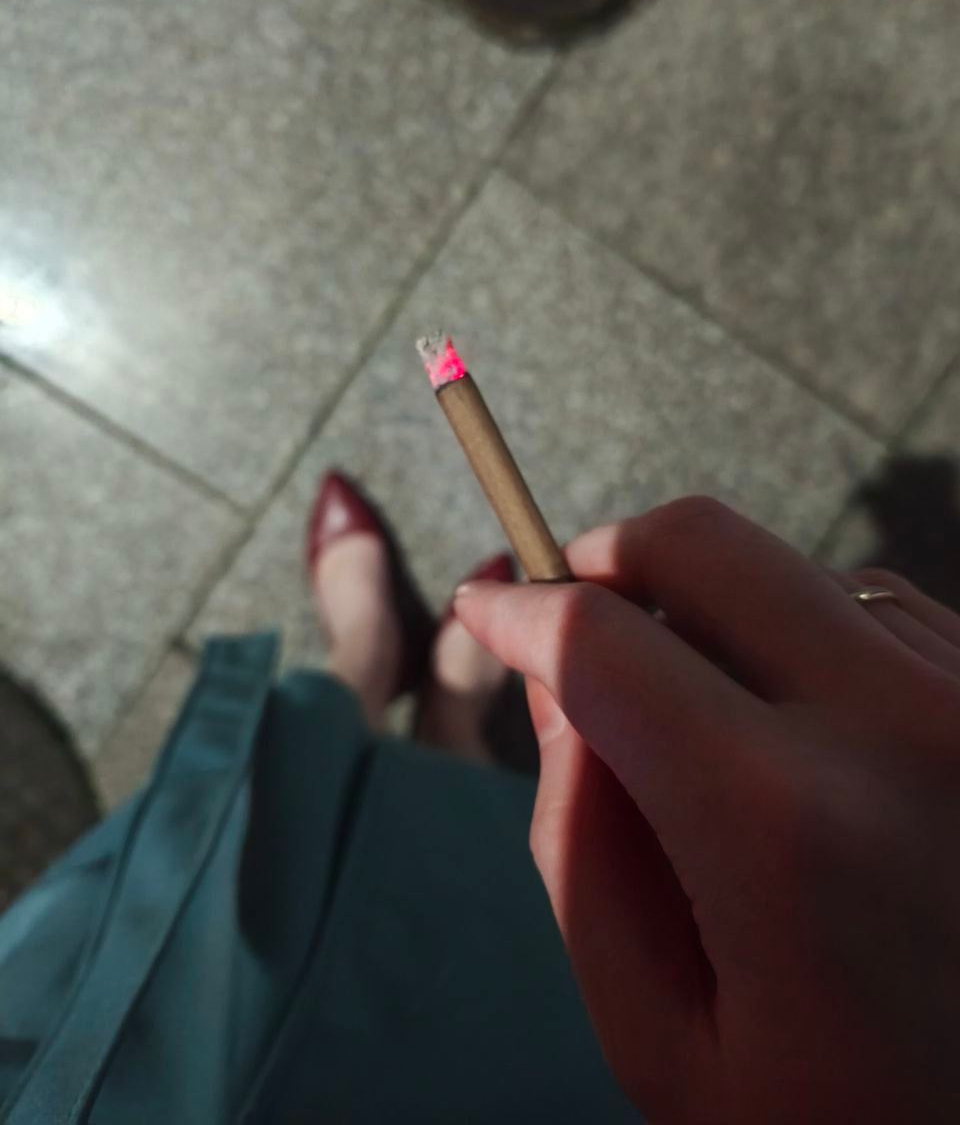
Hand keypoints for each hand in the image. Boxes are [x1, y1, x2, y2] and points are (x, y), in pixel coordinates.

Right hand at [455, 497, 959, 1124]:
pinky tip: (800, 725)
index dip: (518, 608)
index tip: (482, 606)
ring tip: (702, 712)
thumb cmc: (837, 1113)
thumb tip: (551, 678)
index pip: (602, 641)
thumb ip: (579, 842)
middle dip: (605, 558)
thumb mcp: (659, 1031)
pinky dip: (803, 635)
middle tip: (567, 610)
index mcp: (784, 822)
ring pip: (787, 570)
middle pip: (701, 544)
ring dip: (713, 612)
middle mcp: (898, 725)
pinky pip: (872, 606)